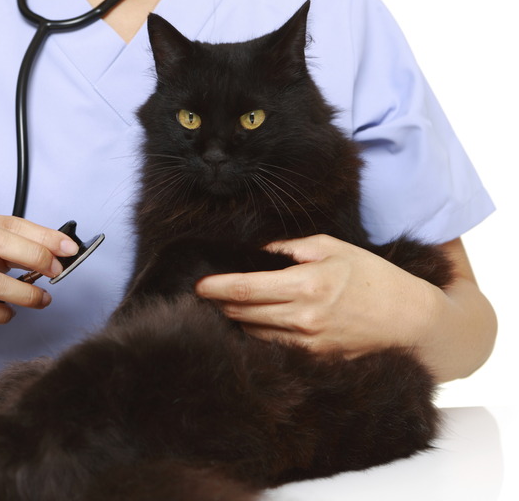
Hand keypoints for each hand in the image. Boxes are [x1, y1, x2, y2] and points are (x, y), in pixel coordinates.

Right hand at [0, 212, 79, 331]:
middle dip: (35, 256)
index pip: (11, 223)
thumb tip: (57, 252)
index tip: (69, 249)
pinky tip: (8, 313)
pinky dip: (2, 314)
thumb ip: (15, 248)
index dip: (44, 236)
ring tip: (41, 300)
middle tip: (56, 272)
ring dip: (25, 293)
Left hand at [194, 234, 441, 356]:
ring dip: (236, 321)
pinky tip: (252, 325)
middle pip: (242, 314)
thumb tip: (259, 252)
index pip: (245, 290)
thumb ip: (292, 248)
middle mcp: (303, 319)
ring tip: (226, 308)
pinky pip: (274, 348)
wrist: (412, 322)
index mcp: (307, 286)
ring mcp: (308, 344)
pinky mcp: (315, 361)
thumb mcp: (335, 249)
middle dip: (219, 304)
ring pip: (253, 334)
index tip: (197, 285)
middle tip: (206, 294)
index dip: (215, 288)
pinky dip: (258, 336)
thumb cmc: (375, 279)